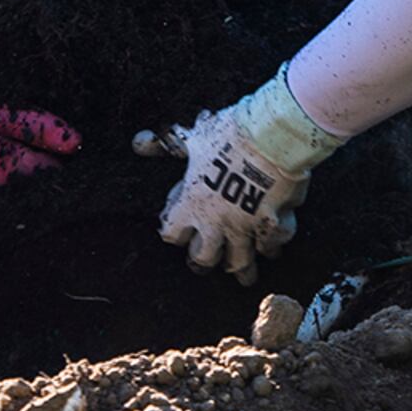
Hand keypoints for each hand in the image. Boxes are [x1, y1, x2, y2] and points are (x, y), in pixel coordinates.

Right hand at [0, 88, 80, 189]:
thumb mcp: (2, 113)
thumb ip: (40, 128)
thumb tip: (76, 143)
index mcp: (10, 170)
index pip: (53, 174)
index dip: (62, 158)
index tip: (64, 146)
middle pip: (36, 184)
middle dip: (44, 166)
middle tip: (41, 143)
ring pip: (16, 187)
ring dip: (22, 171)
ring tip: (15, 147)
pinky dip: (0, 174)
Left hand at [134, 108, 306, 283]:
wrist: (272, 137)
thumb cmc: (229, 135)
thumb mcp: (193, 138)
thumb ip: (164, 145)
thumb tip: (138, 141)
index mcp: (192, 205)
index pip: (172, 233)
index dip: (174, 231)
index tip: (178, 227)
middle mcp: (216, 223)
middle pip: (203, 258)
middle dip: (204, 259)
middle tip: (208, 258)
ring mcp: (245, 228)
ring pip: (239, 263)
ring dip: (241, 268)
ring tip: (244, 275)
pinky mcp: (272, 225)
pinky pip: (272, 245)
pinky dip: (272, 245)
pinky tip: (273, 246)